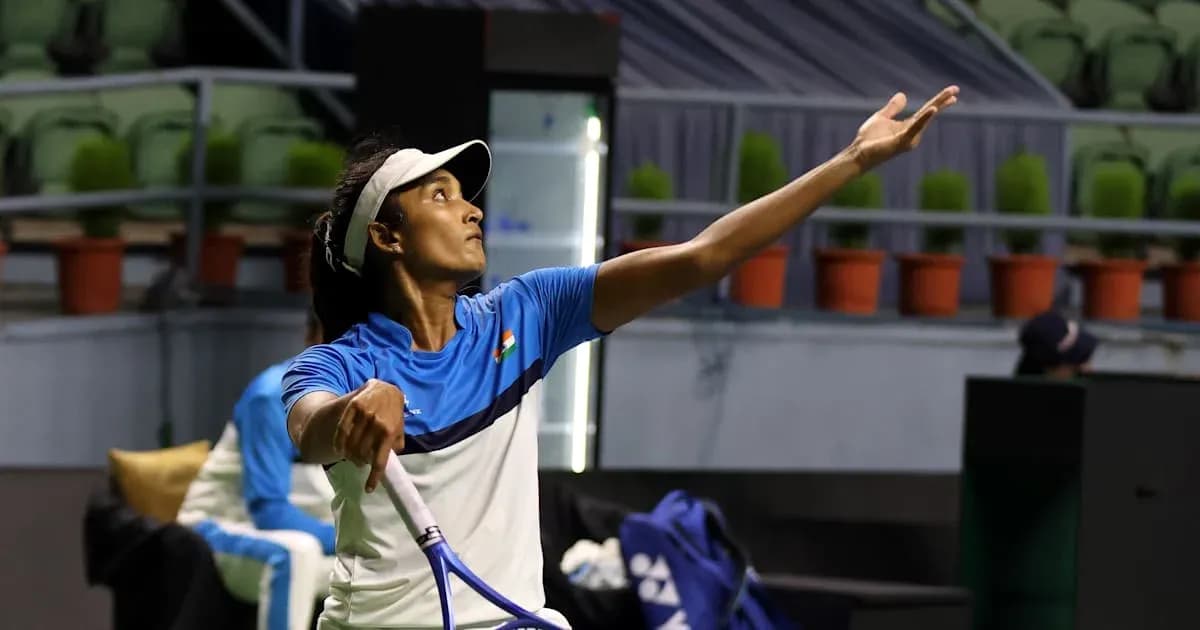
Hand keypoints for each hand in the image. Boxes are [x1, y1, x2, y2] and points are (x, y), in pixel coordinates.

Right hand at [334, 378, 405, 492]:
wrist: (385, 388)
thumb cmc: (394, 411)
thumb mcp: (400, 427)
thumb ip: (398, 443)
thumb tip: (392, 458)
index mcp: (391, 432)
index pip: (380, 460)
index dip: (374, 477)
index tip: (368, 489)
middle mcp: (377, 424)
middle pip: (362, 454)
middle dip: (360, 462)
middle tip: (359, 463)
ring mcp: (365, 415)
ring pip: (351, 444)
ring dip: (349, 455)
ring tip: (350, 457)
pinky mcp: (353, 408)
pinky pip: (342, 431)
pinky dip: (339, 443)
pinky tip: (339, 450)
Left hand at [849, 86, 958, 170]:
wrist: (859, 153)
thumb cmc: (869, 140)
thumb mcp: (882, 117)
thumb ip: (893, 108)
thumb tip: (903, 95)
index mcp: (908, 125)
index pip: (927, 111)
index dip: (939, 101)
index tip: (953, 92)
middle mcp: (912, 132)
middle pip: (930, 114)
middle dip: (942, 101)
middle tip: (956, 90)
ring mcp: (908, 138)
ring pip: (925, 120)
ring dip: (936, 107)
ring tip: (950, 97)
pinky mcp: (901, 142)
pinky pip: (914, 129)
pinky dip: (923, 120)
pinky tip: (931, 110)